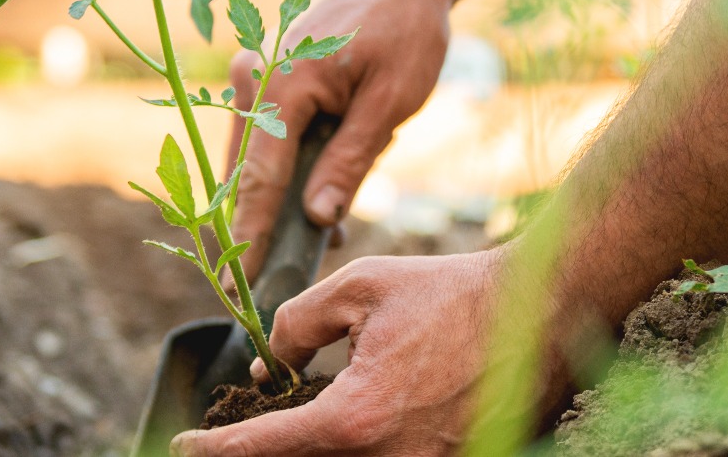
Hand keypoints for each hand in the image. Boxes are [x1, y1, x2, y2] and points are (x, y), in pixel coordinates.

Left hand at [170, 250, 509, 455]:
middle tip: (235, 430)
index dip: (216, 448)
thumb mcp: (360, 287)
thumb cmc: (452, 293)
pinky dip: (355, 446)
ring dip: (312, 446)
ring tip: (290, 418)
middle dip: (261, 449)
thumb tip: (270, 358)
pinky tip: (349, 421)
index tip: (186, 445)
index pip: (264, 448)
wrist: (541, 312)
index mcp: (356, 419)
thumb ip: (298, 322)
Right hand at [225, 0, 452, 279]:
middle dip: (264, 226)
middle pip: (247, 173)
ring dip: (280, 199)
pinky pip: (268, 135)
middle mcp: (252, 76)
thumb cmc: (407, 29)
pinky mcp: (266, 74)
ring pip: (256, 158)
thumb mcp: (389, 103)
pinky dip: (288, 169)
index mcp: (279, 84)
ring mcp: (255, 72)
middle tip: (278, 277)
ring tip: (321, 236)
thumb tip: (317, 219)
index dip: (249, 238)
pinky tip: (322, 198)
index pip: (259, 181)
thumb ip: (350, 162)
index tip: (235, 287)